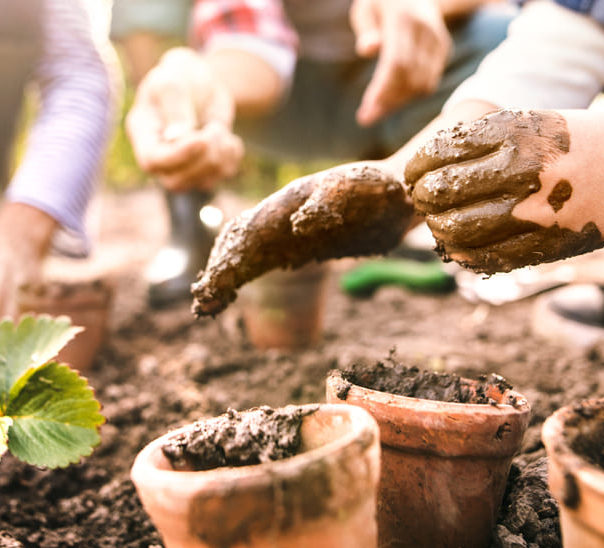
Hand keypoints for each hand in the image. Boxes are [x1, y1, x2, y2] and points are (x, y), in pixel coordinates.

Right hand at [124, 47, 243, 190]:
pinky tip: (228, 137)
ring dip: (220, 156)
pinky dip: (231, 157)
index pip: (152, 160)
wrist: (201, 80)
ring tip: (219, 128)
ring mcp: (181, 165)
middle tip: (215, 129)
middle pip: (175, 180)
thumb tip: (175, 138)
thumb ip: (175, 107)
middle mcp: (158, 155)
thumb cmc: (181, 76)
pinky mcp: (204, 167)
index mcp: (142, 132)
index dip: (178, 156)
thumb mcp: (174, 81)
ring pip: (201, 182)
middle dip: (203, 158)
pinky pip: (221, 175)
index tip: (202, 139)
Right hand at [192, 161, 413, 315]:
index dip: (230, 257)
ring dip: (226, 277)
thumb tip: (298, 224)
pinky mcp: (300, 247)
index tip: (214, 283)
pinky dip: (243, 278)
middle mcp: (281, 217)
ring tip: (209, 305)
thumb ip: (327, 202)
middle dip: (220, 270)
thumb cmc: (378, 187)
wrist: (399, 193)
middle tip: (204, 303)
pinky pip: (264, 263)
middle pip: (240, 244)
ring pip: (247, 255)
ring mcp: (288, 233)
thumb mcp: (356, 188)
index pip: (248, 232)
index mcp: (288, 202)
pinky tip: (230, 295)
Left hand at [351, 0, 452, 125]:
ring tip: (377, 110)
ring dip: (399, 101)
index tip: (366, 112)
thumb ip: (366, 30)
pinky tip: (393, 99)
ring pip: (423, 83)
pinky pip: (430, 81)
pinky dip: (411, 94)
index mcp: (404, 20)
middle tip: (366, 118)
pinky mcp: (444, 49)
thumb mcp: (365, 8)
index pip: (396, 63)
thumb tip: (367, 50)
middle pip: (410, 78)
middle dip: (388, 102)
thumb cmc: (381, 2)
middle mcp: (427, 31)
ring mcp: (439, 40)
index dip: (382, 90)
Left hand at [404, 109, 603, 272]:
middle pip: (442, 194)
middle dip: (425, 200)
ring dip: (440, 229)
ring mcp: (536, 213)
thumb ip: (480, 143)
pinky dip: (464, 255)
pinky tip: (461, 246)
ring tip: (441, 223)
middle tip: (425, 201)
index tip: (416, 175)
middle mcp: (524, 173)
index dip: (418, 169)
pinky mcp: (547, 245)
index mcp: (515, 135)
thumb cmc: (575, 142)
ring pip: (458, 231)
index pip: (440, 155)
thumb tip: (421, 174)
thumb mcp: (529, 124)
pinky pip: (487, 259)